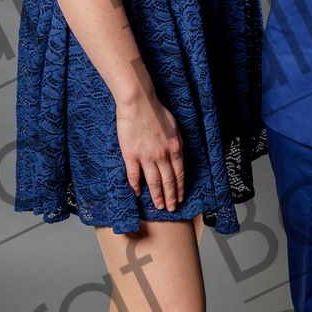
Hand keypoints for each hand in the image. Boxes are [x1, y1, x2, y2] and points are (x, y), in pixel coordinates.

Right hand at [116, 92, 184, 210]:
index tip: (180, 198)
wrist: (138, 103)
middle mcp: (162, 155)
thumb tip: (178, 155)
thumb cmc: (156, 111)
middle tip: (171, 208)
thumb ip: (176, 143)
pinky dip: (136, 186)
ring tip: (159, 206)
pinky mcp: (131, 155)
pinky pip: (134, 175)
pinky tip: (138, 193)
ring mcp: (146, 156)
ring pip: (153, 182)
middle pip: (168, 181)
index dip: (180, 188)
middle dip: (171, 197)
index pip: (179, 174)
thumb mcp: (175, 127)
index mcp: (175, 148)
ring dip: (157, 196)